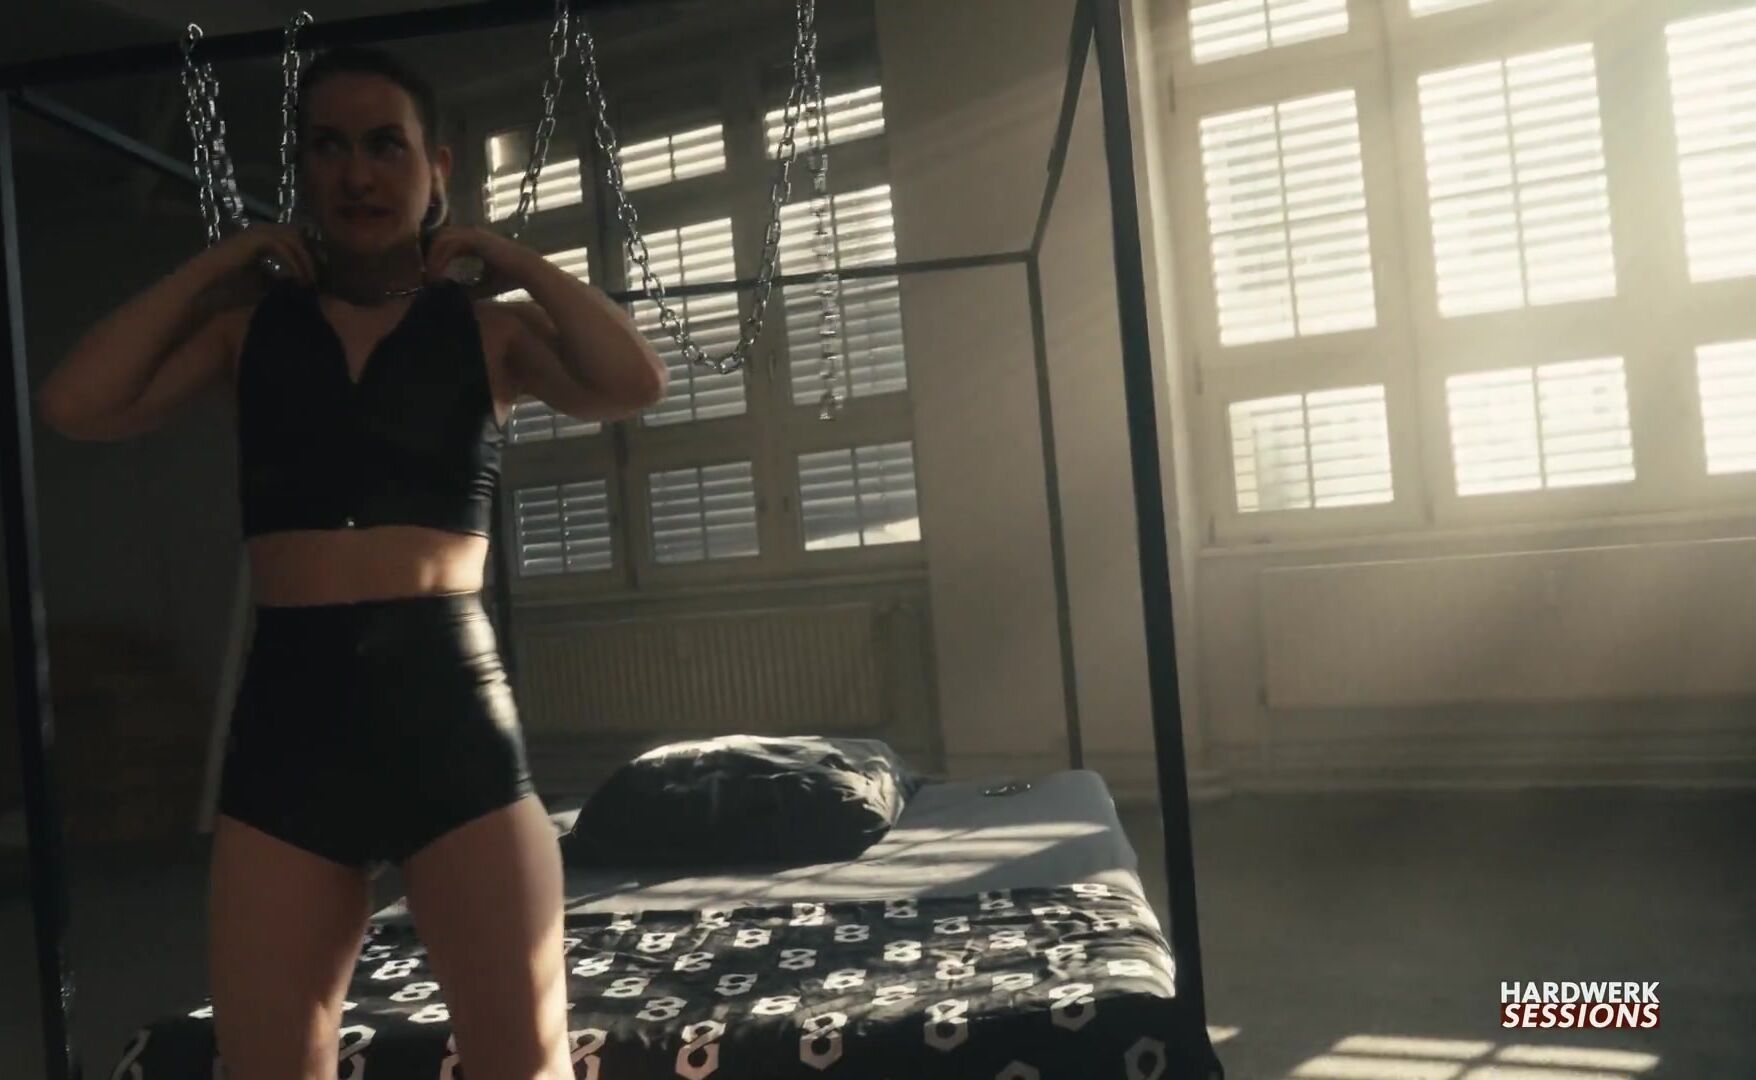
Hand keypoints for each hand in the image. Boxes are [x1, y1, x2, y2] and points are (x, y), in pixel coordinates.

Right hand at [202, 223, 316, 285]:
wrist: (204, 285)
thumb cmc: (229, 287)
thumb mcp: (262, 282)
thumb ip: (279, 279)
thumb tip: (300, 285)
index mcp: (260, 239)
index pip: (292, 238)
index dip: (307, 255)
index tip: (317, 276)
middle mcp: (259, 231)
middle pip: (296, 233)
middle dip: (310, 254)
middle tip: (319, 276)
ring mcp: (256, 232)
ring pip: (293, 237)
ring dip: (305, 258)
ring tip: (311, 280)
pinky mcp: (253, 239)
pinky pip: (283, 246)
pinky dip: (294, 262)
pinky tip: (300, 279)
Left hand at [422, 226, 530, 293]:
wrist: (527, 272)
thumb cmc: (510, 279)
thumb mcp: (484, 285)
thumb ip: (470, 288)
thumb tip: (455, 298)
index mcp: (475, 242)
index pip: (448, 244)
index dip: (438, 259)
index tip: (432, 277)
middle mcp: (473, 234)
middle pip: (441, 238)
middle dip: (431, 256)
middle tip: (426, 276)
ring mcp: (473, 233)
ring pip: (442, 239)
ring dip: (433, 258)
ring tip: (430, 277)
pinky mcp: (474, 238)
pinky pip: (450, 244)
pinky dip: (441, 259)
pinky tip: (438, 274)